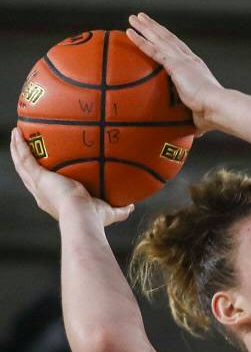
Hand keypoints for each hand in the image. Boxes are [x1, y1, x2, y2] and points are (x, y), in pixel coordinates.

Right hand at [10, 128, 132, 225]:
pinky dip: (19, 145)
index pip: (45, 187)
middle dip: (25, 160)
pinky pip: (24, 158)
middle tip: (24, 146)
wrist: (83, 217)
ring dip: (17, 149)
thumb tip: (132, 206)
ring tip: (17, 134)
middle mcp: (42, 195)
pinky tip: (18, 132)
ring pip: (22, 165)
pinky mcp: (38, 178)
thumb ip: (120, 209)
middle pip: (28, 174)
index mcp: (55, 202)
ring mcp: (38, 186)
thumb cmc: (95, 219)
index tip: (44, 168)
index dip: (42, 176)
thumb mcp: (108, 212)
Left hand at [127, 12, 223, 135]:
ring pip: (159, 39)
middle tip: (142, 18)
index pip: (179, 49)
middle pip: (168, 38)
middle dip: (155, 28)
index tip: (160, 33)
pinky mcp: (174, 65)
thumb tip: (194, 133)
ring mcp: (181, 60)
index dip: (168, 40)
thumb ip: (195, 119)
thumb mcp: (201, 115)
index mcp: (196, 67)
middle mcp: (189, 59)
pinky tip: (130, 33)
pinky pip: (153, 50)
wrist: (216, 107)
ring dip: (145, 27)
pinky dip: (141, 41)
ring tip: (134, 18)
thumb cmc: (212, 114)